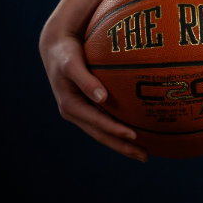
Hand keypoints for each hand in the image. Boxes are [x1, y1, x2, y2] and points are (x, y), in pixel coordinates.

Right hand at [39, 21, 147, 161]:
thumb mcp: (72, 64)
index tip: (134, 136)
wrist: (57, 46)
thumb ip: (85, 80)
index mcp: (70, 106)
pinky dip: (120, 128)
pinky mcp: (89, 104)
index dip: (115, 131)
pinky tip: (137, 130)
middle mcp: (76, 112)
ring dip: (122, 143)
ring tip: (144, 151)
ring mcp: (83, 110)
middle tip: (145, 156)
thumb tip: (102, 98)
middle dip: (122, 146)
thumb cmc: (65, 53)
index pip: (96, 123)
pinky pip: (106, 120)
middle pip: (101, 134)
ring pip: (104, 131)